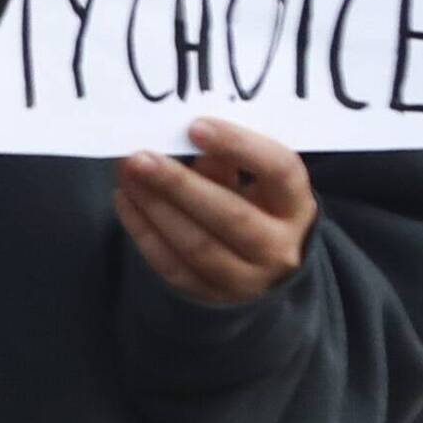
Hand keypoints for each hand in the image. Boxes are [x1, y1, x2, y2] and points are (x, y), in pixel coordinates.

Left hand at [115, 117, 315, 306]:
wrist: (262, 268)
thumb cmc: (255, 206)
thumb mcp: (255, 181)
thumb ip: (226, 160)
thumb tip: (184, 138)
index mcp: (296, 207)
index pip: (280, 171)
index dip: (239, 146)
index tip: (196, 127)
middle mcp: (280, 248)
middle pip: (231, 215)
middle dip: (179, 184)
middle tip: (140, 157)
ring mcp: (247, 280)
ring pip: (197, 245)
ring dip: (155, 207)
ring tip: (126, 175)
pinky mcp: (211, 296)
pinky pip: (172, 266)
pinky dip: (144, 232)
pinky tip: (125, 200)